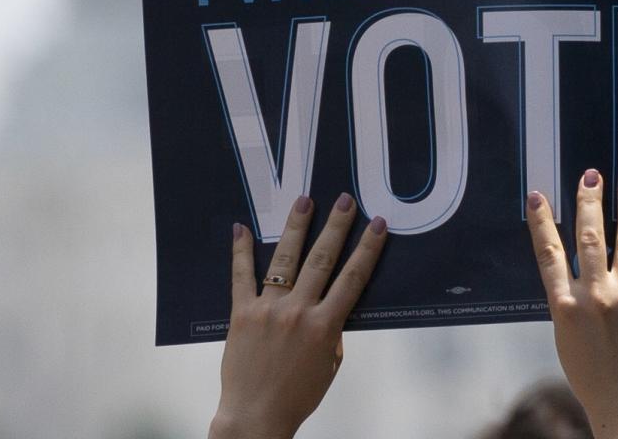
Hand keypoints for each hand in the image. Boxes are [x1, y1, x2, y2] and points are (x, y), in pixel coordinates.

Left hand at [209, 193, 387, 438]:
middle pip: (321, 260)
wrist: (255, 419)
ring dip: (297, 227)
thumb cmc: (297, 396)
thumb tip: (333, 303)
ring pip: (284, 259)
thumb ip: (333, 332)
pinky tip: (241, 227)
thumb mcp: (329, 366)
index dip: (367, 249)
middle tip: (345, 200)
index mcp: (324, 327)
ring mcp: (268, 310)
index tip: (377, 224)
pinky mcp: (241, 313)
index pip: (352, 279)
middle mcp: (298, 313)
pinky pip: (240, 276)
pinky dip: (241, 251)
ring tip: (304, 200)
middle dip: (336, 227)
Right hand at [526, 171, 617, 438]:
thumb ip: (566, 297)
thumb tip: (568, 262)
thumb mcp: (565, 334)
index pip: (548, 254)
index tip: (538, 195)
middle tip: (591, 175)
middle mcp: (594, 297)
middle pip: (588, 237)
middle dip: (589, 202)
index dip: (541, 222)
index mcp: (565, 306)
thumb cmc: (589, 372)